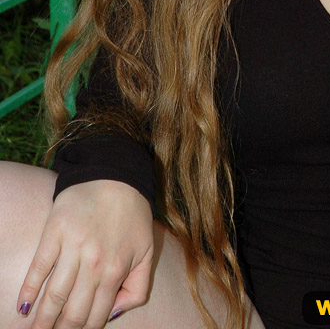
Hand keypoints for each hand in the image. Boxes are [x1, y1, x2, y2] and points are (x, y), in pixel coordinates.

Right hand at [17, 179, 153, 328]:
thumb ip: (138, 287)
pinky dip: (30, 288)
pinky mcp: (56, 231)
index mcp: (117, 270)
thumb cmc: (133, 214)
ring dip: (42, 319)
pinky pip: (39, 266)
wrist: (116, 174)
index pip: (95, 316)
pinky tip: (24, 306)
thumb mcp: (147, 251)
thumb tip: (115, 313)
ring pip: (54, 295)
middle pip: (72, 312)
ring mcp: (73, 247)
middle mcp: (95, 263)